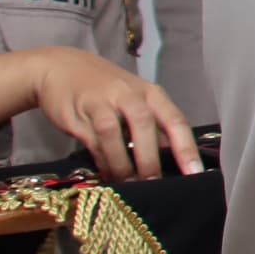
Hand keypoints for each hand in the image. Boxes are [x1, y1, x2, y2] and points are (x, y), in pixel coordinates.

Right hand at [0, 47, 200, 178]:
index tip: (195, 173)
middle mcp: (129, 95)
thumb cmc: (106, 89)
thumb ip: (152, 128)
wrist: (59, 68)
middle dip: (150, 160)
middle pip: (145, 126)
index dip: (186, 148)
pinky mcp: (78, 114)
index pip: (175, 120)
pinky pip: (93, 142)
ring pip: (115, 136)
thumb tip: (171, 162)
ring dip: (123, 165)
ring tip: (129, 185)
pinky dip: (103, 162)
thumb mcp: (135, 100)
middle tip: (153, 185)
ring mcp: (102, 103)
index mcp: (151, 93)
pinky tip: (108, 175)